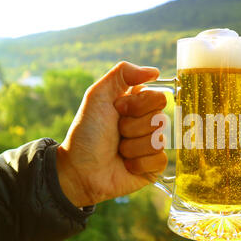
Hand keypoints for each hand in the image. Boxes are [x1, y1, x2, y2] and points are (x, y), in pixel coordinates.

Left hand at [56, 61, 167, 206]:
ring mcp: (152, 146)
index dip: (137, 105)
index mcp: (138, 105)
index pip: (158, 98)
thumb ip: (123, 74)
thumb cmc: (87, 132)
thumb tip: (155, 71)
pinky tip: (126, 165)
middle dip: (132, 127)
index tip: (117, 110)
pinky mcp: (154, 167)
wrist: (80, 169)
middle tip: (116, 133)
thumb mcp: (98, 95)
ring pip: (158, 141)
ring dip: (132, 147)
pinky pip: (160, 160)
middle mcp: (147, 124)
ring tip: (118, 151)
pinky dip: (138, 163)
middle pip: (160, 119)